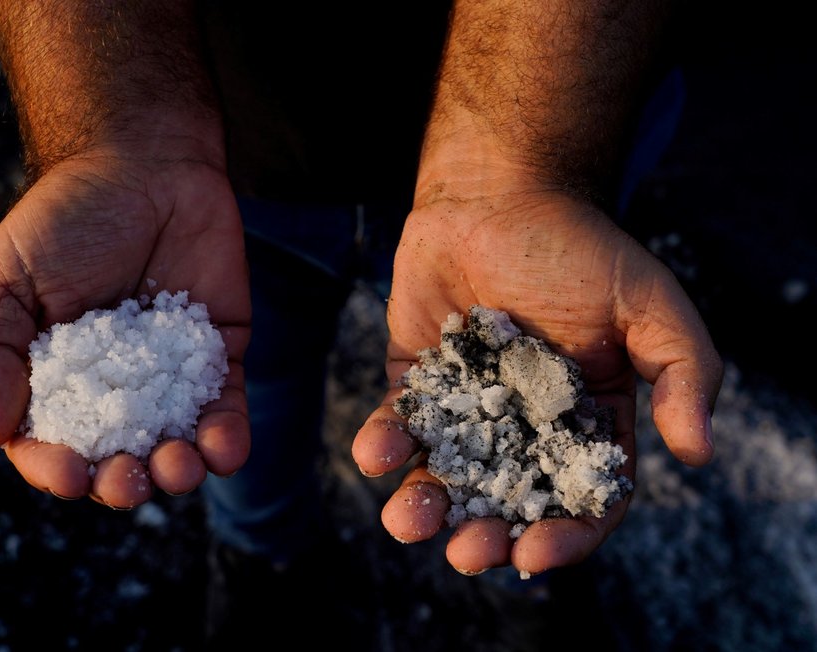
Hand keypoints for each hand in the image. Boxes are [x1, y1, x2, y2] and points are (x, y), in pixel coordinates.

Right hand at [0, 151, 249, 508]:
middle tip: (128, 479)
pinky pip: (227, 409)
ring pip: (175, 445)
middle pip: (116, 458)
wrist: (145, 162)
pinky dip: (229, 439)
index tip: (70, 474)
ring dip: (178, 471)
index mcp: (54, 380)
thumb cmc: (65, 219)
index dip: (55, 469)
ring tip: (177, 467)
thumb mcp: (5, 279)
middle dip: (122, 482)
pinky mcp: (219, 357)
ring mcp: (168, 378)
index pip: (50, 444)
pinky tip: (223, 449)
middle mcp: (113, 390)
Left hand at [352, 187, 721, 575]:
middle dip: (485, 535)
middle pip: (507, 504)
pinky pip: (399, 427)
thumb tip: (696, 452)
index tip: (533, 552)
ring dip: (424, 508)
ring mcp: (466, 409)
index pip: (583, 500)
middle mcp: (524, 428)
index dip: (564, 534)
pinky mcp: (416, 384)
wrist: (495, 195)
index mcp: (587, 423)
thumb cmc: (576, 247)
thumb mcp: (648, 303)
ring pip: (446, 478)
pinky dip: (383, 446)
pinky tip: (375, 453)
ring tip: (408, 519)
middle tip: (465, 551)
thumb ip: (684, 371)